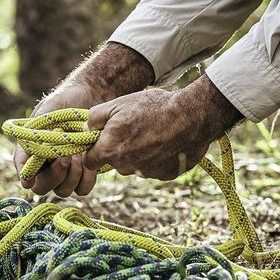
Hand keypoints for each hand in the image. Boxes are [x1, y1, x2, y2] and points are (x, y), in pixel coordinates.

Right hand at [13, 42, 154, 196]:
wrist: (91, 97)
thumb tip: (34, 150)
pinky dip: (87, 179)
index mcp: (32, 151)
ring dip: (71, 176)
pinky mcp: (83, 173)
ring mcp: (65, 172)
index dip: (26, 177)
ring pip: (63, 190)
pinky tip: (91, 164)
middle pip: (42, 187)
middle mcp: (46, 166)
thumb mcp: (49, 111)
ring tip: (79, 155)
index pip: (24, 171)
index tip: (30, 180)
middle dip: (54, 176)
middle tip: (65, 157)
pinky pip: (82, 188)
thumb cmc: (64, 101)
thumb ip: (39, 128)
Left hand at [83, 75, 242, 179]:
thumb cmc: (152, 108)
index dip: (94, 148)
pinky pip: (154, 167)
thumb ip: (94, 117)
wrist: (191, 116)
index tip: (104, 136)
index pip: (89, 161)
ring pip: (134, 165)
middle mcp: (125, 168)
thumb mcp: (117, 104)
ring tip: (152, 131)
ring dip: (139, 153)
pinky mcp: (165, 175)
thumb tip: (87, 127)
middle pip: (114, 162)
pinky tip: (166, 140)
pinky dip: (157, 157)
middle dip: (118, 149)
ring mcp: (146, 174)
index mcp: (109, 152)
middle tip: (132, 129)